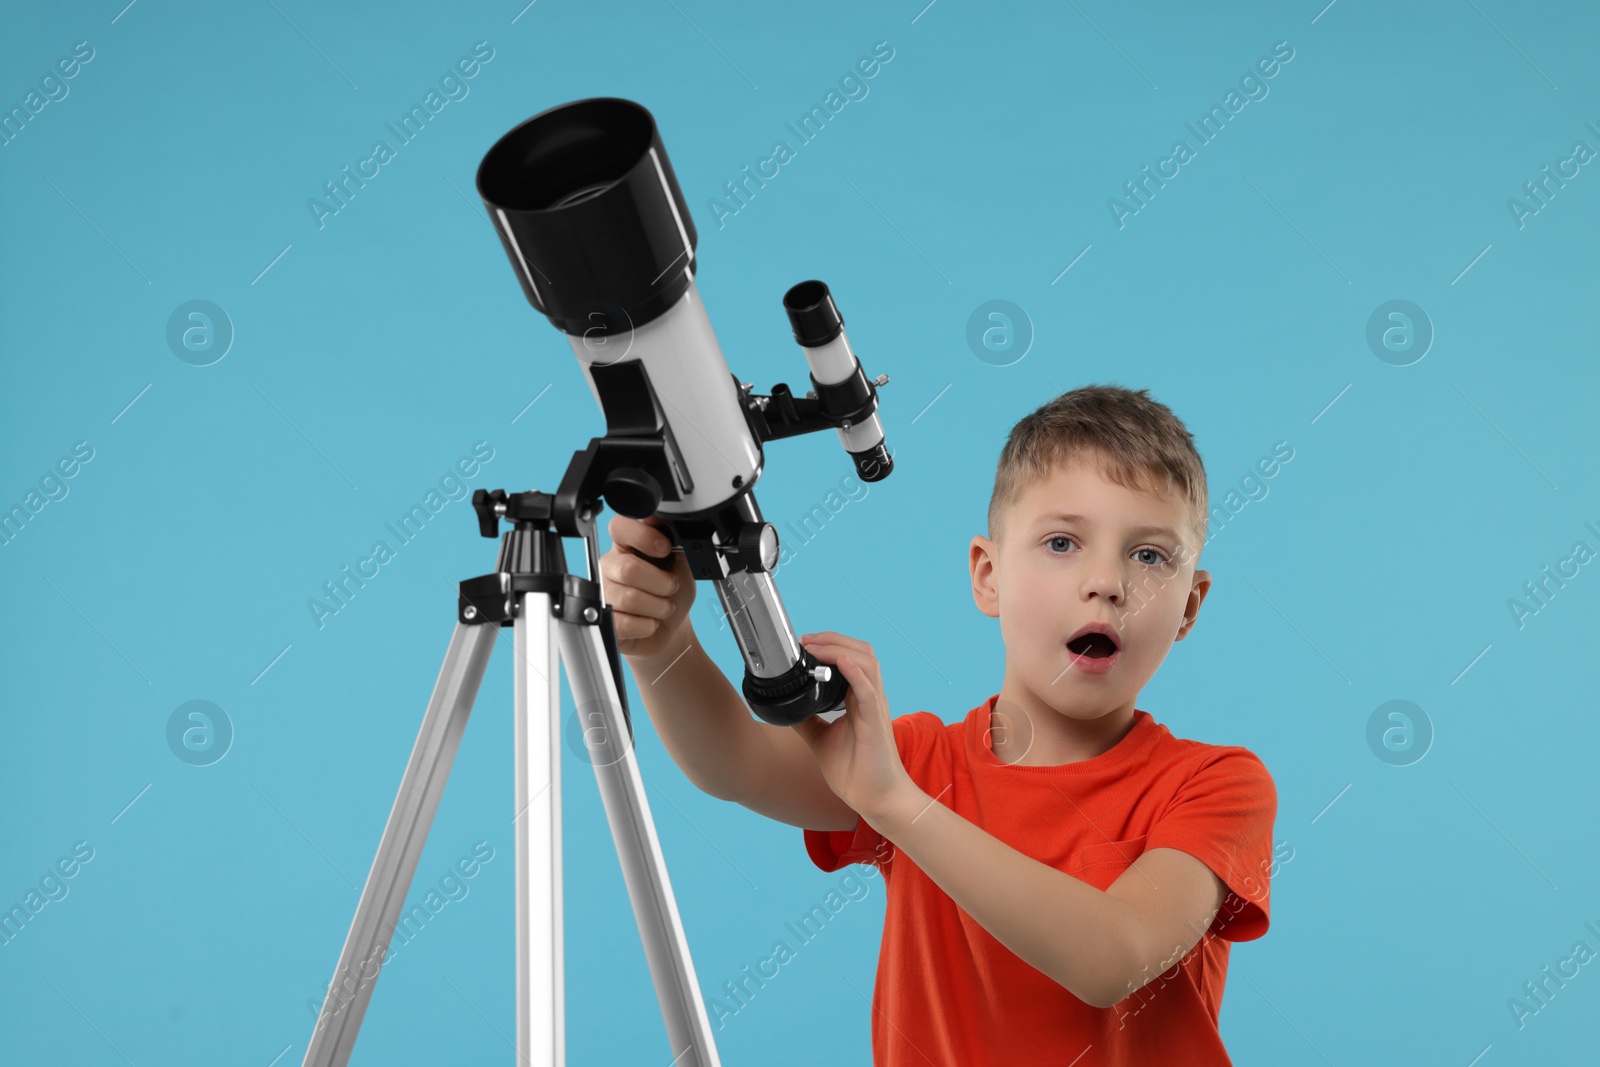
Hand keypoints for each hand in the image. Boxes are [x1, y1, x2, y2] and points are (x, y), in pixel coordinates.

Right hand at [599, 514, 696, 660]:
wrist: (671, 628)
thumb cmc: (673, 595)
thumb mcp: (682, 567)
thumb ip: (677, 546)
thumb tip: (671, 529)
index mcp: (627, 547)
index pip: (620, 528)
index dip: (643, 536)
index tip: (664, 548)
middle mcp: (610, 568)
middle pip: (628, 568)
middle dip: (661, 583)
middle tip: (670, 589)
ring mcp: (603, 594)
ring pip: (630, 598)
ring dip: (658, 607)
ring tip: (662, 608)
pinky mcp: (605, 621)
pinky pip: (625, 623)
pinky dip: (647, 626)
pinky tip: (648, 623)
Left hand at [791, 631, 917, 824]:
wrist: (875, 799)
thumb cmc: (856, 772)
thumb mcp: (821, 739)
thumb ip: (807, 720)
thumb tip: (785, 706)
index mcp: (858, 699)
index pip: (851, 658)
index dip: (829, 645)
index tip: (803, 643)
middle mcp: (869, 698)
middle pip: (861, 652)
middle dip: (833, 640)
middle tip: (806, 641)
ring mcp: (874, 708)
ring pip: (867, 663)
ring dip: (839, 650)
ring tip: (816, 648)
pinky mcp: (876, 723)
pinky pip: (869, 690)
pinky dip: (855, 672)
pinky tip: (841, 663)